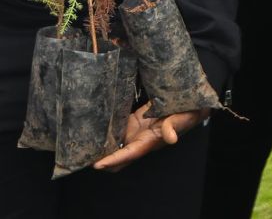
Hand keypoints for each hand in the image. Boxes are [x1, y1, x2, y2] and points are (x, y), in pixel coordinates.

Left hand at [92, 104, 206, 170]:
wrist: (187, 105)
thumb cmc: (184, 113)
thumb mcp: (180, 118)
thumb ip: (173, 127)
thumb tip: (170, 138)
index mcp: (150, 142)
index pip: (129, 154)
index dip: (113, 160)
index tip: (97, 165)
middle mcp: (141, 140)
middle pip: (119, 157)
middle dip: (103, 161)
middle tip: (84, 159)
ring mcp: (137, 132)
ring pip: (118, 145)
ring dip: (104, 149)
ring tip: (84, 148)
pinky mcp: (135, 121)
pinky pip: (120, 130)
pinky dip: (109, 134)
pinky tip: (96, 132)